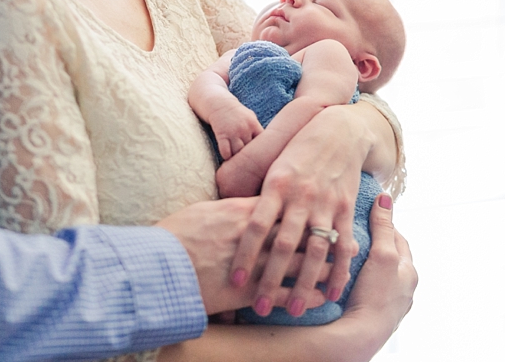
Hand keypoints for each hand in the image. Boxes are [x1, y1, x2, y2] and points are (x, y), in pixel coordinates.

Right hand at [156, 197, 327, 314]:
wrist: (156, 264)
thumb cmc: (173, 236)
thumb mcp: (202, 212)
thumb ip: (226, 209)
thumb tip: (237, 205)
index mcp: (244, 212)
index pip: (284, 208)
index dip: (307, 210)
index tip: (326, 208)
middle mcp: (256, 235)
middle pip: (300, 232)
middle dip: (326, 237)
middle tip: (348, 240)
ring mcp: (255, 262)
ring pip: (298, 262)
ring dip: (322, 267)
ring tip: (341, 270)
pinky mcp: (248, 289)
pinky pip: (284, 292)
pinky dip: (304, 295)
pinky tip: (320, 298)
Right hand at [209, 104, 263, 159]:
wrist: (219, 104)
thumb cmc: (237, 113)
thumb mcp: (250, 117)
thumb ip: (257, 130)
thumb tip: (267, 144)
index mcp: (254, 124)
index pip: (263, 143)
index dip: (261, 152)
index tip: (260, 157)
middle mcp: (245, 129)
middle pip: (251, 150)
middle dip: (250, 157)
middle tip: (249, 164)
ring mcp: (233, 132)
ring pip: (238, 153)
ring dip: (237, 159)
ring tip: (237, 162)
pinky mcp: (222, 135)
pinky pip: (225, 151)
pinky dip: (227, 156)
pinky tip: (227, 156)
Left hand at [229, 104, 369, 317]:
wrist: (339, 131)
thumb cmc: (297, 151)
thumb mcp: (272, 165)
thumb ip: (255, 195)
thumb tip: (224, 216)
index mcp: (276, 185)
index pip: (256, 226)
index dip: (244, 255)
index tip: (234, 281)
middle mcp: (300, 196)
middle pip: (284, 244)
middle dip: (272, 278)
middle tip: (261, 308)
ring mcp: (325, 203)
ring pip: (315, 249)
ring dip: (306, 282)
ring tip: (297, 310)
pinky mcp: (346, 208)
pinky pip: (343, 244)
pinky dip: (339, 270)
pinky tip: (332, 293)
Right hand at [342, 194, 416, 342]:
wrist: (360, 336)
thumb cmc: (375, 296)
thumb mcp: (382, 254)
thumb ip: (383, 227)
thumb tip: (385, 197)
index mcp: (410, 273)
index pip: (398, 239)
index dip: (383, 224)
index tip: (367, 214)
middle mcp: (403, 289)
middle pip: (389, 258)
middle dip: (375, 244)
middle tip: (355, 233)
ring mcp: (389, 304)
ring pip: (378, 275)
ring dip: (365, 264)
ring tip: (347, 255)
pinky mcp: (372, 314)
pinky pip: (367, 291)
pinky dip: (359, 282)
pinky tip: (346, 279)